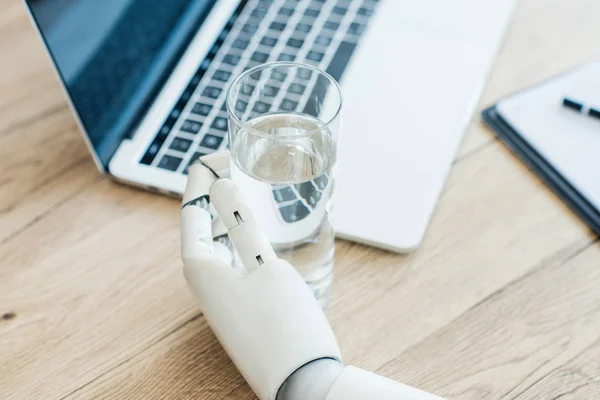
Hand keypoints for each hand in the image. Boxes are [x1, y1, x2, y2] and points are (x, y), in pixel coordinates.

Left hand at [181, 161, 340, 399]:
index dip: (201, 177)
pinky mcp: (243, 306)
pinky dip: (243, 238)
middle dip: (215, 193)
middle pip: (202, 225)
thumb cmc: (284, 325)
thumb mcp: (265, 266)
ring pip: (219, 243)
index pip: (191, 209)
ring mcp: (223, 296)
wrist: (303, 383)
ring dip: (231, 215)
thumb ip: (242, 226)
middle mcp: (205, 282)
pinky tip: (261, 232)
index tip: (220, 152)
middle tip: (240, 166)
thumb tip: (220, 186)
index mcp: (199, 268)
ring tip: (251, 190)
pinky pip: (235, 261)